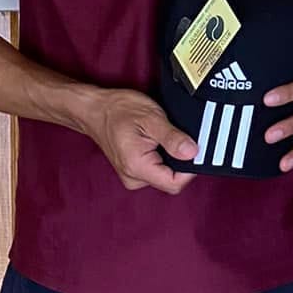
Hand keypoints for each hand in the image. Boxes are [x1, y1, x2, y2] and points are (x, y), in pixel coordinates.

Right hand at [80, 88, 196, 193]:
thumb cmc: (118, 110)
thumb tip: (193, 152)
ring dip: (171, 157)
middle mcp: (133, 177)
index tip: (196, 148)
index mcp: (137, 167)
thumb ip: (173, 138)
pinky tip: (157, 140)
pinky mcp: (134, 170)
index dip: (191, 168)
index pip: (175, 183)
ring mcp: (132, 175)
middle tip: (179, 136)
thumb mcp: (151, 118)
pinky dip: (163, 155)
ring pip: (165, 173)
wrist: (96, 109)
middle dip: (181, 160)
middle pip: (172, 180)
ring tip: (163, 136)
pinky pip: (157, 168)